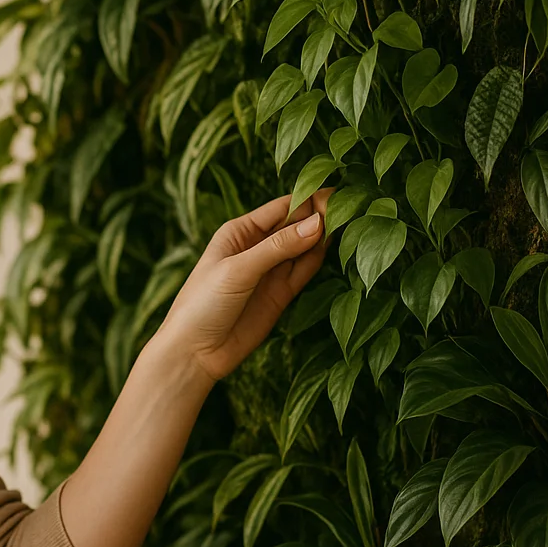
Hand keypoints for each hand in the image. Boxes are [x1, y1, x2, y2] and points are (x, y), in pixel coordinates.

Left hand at [152, 188, 333, 384]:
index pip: (281, 207)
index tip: (338, 193)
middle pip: (295, 224)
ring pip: (303, 246)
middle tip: (352, 206)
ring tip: (353, 221)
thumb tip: (318, 223)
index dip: (308, 199)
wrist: (194, 353)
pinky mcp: (281, 294)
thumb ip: (278, 248)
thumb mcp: (238, 270)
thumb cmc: (203, 304)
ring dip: (324, 235)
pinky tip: (337, 245)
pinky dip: (320, 259)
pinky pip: (304, 270)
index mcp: (239, 232)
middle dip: (320, 215)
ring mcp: (270, 271)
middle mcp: (257, 247)